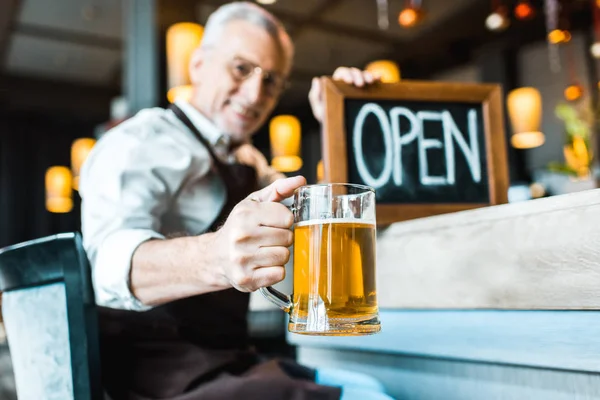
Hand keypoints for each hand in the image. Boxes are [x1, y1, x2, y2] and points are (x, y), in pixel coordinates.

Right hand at [212, 176, 305, 291]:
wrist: (215, 255)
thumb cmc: (240, 227)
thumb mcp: (255, 203)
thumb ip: (279, 189)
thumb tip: (301, 180)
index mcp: (245, 214)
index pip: (287, 217)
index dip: (284, 221)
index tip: (273, 223)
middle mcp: (241, 236)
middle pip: (287, 238)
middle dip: (282, 238)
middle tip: (268, 239)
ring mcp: (242, 259)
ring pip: (284, 256)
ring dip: (279, 255)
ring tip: (265, 251)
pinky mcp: (246, 279)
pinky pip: (279, 274)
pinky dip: (274, 271)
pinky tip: (262, 265)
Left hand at [309, 67, 378, 122]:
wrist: (341, 130)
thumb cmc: (329, 119)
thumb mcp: (320, 110)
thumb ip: (315, 95)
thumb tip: (316, 79)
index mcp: (336, 83)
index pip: (342, 72)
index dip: (347, 74)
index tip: (349, 81)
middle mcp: (348, 82)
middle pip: (354, 72)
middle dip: (358, 75)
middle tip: (360, 84)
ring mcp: (359, 86)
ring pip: (364, 75)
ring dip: (367, 76)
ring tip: (370, 82)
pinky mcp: (368, 91)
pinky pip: (373, 82)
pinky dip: (376, 77)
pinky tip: (379, 77)